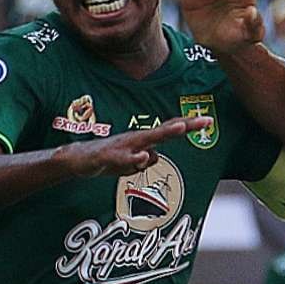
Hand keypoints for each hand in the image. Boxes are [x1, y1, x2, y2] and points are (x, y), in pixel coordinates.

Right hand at [56, 114, 205, 177]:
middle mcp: (135, 140)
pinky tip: (142, 157)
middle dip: (183, 126)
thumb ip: (143, 160)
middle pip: (163, 131)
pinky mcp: (107, 157)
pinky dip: (133, 158)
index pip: (168, 131)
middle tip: (201, 121)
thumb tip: (155, 157)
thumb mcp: (129, 163)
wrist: (77, 160)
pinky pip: (123, 158)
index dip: (188, 126)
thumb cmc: (105, 158)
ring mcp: (122, 147)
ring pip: (145, 140)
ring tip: (179, 128)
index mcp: (142, 141)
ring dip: (163, 134)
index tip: (208, 121)